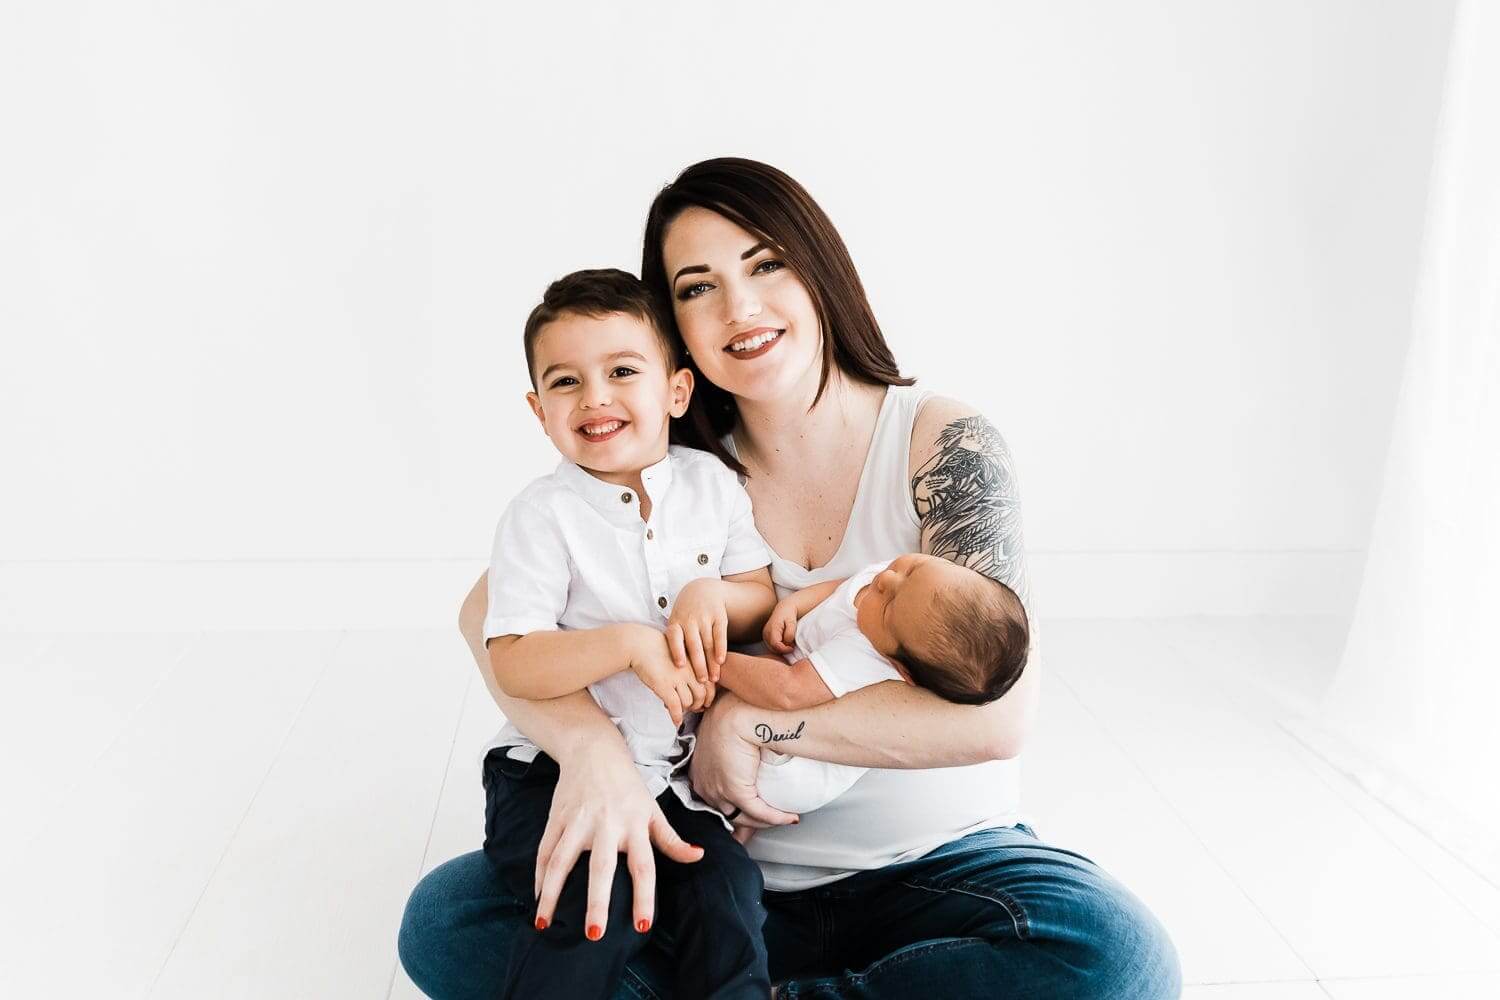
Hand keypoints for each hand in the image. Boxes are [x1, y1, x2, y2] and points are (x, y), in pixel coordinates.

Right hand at [535, 735, 702, 937]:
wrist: (594, 749)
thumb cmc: (628, 785)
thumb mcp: (653, 810)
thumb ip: (671, 839)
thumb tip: (698, 857)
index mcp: (635, 825)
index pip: (643, 867)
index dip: (644, 897)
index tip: (641, 926)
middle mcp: (607, 824)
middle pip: (602, 868)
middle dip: (598, 902)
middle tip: (594, 935)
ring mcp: (579, 821)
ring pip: (562, 862)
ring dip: (553, 895)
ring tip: (545, 924)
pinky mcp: (557, 817)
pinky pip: (545, 850)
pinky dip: (539, 875)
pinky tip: (538, 898)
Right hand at [630, 629, 710, 724]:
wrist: (640, 644)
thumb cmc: (659, 649)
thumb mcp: (681, 654)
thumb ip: (691, 667)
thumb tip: (698, 684)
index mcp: (695, 662)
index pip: (710, 684)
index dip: (708, 697)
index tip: (704, 703)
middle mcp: (689, 670)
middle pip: (702, 695)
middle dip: (699, 705)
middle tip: (694, 709)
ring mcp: (677, 678)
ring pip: (688, 702)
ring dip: (685, 710)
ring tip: (680, 711)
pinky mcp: (664, 685)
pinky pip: (675, 706)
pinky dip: (677, 717)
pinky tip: (676, 722)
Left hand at [667, 579, 728, 683]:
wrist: (703, 589)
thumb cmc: (686, 614)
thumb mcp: (676, 621)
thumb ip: (673, 641)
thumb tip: (666, 669)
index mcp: (676, 622)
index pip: (674, 638)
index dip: (677, 651)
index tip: (679, 667)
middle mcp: (690, 619)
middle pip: (694, 645)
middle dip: (698, 665)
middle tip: (701, 682)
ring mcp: (705, 617)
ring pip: (709, 643)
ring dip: (712, 662)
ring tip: (714, 678)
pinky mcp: (719, 616)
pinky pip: (720, 635)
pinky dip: (721, 648)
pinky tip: (721, 661)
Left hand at [690, 692, 799, 831]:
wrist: (736, 712)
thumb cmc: (730, 716)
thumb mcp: (724, 735)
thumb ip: (729, 748)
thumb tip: (745, 753)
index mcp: (699, 773)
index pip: (716, 803)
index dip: (733, 813)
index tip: (746, 820)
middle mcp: (705, 786)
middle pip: (728, 816)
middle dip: (747, 827)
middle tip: (767, 825)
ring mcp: (718, 791)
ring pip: (743, 818)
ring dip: (765, 821)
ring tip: (784, 818)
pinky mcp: (736, 791)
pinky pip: (759, 812)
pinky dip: (777, 817)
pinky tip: (789, 817)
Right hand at [763, 597, 799, 654]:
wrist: (784, 609)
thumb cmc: (789, 615)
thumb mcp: (792, 623)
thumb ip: (790, 634)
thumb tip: (787, 643)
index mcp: (772, 628)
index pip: (775, 644)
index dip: (784, 649)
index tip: (792, 648)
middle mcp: (766, 633)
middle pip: (773, 648)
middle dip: (783, 650)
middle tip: (792, 646)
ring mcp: (765, 635)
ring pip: (772, 648)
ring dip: (780, 649)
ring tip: (789, 644)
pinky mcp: (766, 636)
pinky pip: (771, 646)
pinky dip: (778, 647)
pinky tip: (784, 643)